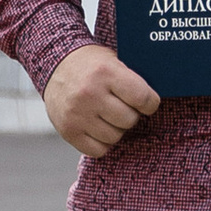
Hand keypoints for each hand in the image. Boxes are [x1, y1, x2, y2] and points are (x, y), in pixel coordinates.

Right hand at [43, 42, 161, 160]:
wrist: (55, 65)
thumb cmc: (92, 64)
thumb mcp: (112, 60)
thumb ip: (131, 79)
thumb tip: (156, 102)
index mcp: (105, 72)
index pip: (142, 98)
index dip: (151, 103)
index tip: (149, 103)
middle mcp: (90, 94)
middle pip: (129, 120)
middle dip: (131, 114)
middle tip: (124, 106)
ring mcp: (77, 115)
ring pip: (115, 137)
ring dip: (116, 129)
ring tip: (109, 115)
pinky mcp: (68, 131)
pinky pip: (98, 150)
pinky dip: (102, 142)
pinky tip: (98, 126)